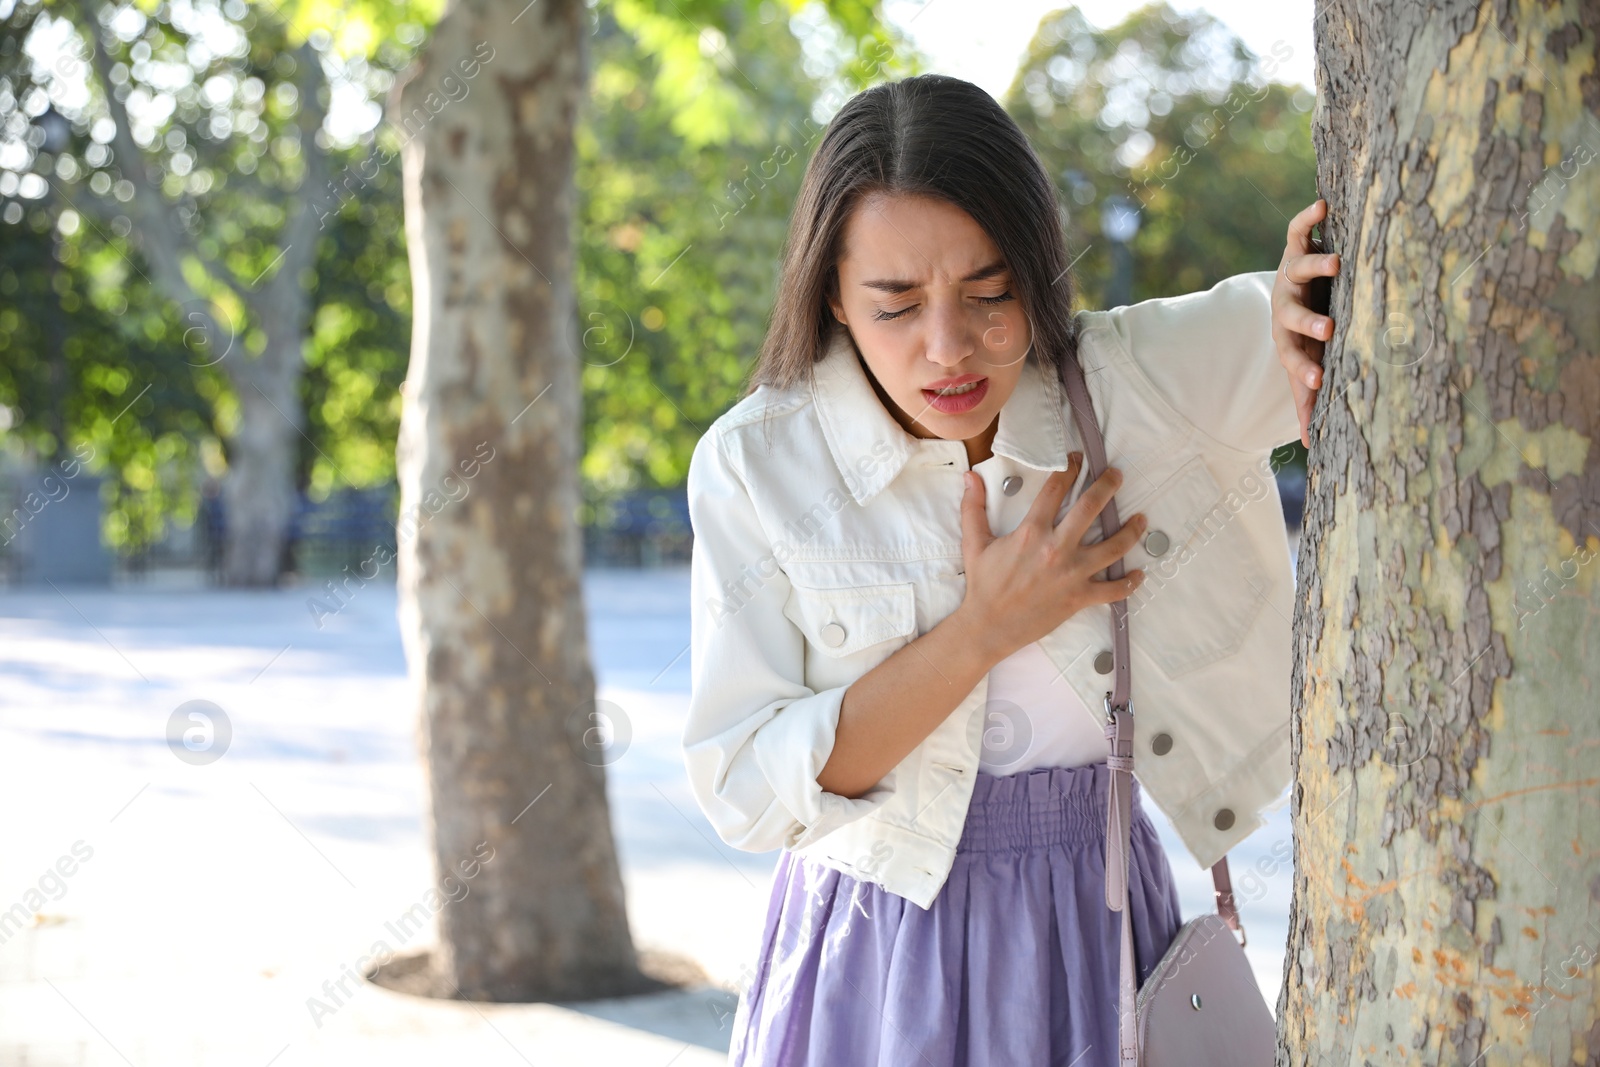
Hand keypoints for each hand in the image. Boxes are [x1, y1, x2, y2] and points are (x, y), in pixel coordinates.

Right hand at [955, 452, 1145, 664]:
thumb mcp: (974, 543)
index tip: (1078, 460)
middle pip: (1091, 508)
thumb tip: (970, 477)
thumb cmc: (983, 585)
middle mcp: (1056, 549)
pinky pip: (1113, 590)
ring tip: (1141, 519)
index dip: (1069, 469)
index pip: (1055, 490)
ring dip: (1131, 531)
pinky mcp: (1079, 598)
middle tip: (1117, 475)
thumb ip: (973, 508)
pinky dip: (1129, 583)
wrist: (988, 626)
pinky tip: (1139, 574)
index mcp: (1031, 532)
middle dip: (1107, 486)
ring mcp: (1072, 574)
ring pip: (1113, 547)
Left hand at [1272, 198, 1341, 447]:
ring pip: (1299, 270)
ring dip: (1317, 267)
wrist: (1289, 290)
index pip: (1295, 360)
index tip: (1318, 383)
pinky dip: (1307, 217)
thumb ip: (1305, 398)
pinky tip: (1322, 204)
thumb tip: (1308, 445)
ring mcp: (1289, 275)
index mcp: (1288, 340)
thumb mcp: (1304, 363)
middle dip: (1309, 323)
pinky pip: (1298, 230)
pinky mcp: (1294, 247)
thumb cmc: (1302, 335)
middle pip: (1293, 317)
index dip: (1304, 371)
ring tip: (1337, 263)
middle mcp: (1286, 307)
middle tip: (1327, 331)